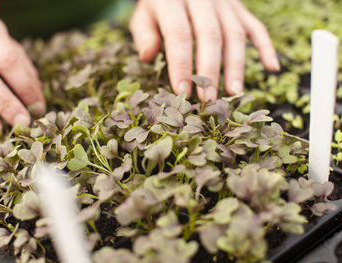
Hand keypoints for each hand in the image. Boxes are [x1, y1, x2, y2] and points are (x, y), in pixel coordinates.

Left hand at [130, 0, 279, 101]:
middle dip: (210, 70)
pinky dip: (265, 46)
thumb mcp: (144, 15)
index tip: (182, 92)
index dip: (181, 64)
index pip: (179, 34)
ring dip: (235, 65)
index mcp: (173, 0)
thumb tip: (148, 56)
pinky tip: (272, 67)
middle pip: (210, 35)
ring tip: (233, 92)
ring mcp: (224, 2)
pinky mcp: (239, 7)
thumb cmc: (160, 6)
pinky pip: (255, 26)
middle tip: (207, 99)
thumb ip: (144, 34)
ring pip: (235, 33)